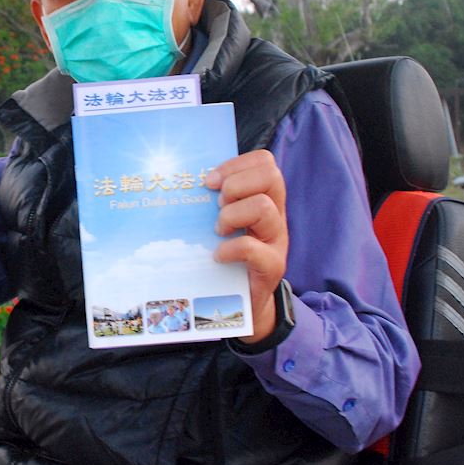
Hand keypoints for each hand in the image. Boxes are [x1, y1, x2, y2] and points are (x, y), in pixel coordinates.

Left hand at [204, 150, 287, 342]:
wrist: (245, 302)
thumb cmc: (229, 256)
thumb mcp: (226, 222)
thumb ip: (217, 202)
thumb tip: (185, 182)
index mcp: (266, 198)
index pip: (264, 162)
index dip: (235, 165)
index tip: (209, 181)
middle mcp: (277, 215)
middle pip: (270, 176)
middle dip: (236, 185)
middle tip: (218, 205)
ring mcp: (277, 240)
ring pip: (263, 207)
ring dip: (231, 215)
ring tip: (219, 231)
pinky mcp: (272, 267)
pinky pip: (252, 248)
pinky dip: (230, 249)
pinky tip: (218, 256)